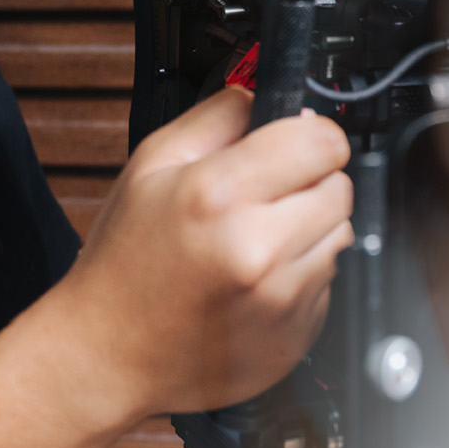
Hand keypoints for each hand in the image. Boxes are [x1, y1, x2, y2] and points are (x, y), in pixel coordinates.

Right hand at [47, 87, 353, 427]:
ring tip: (254, 243)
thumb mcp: (150, 166)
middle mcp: (260, 248)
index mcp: (222, 195)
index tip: (296, 144)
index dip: (311, 136)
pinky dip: (301, 275)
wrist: (108, 354)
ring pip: (340, 235)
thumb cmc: (124, 264)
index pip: (322, 141)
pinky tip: (256, 281)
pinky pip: (328, 283)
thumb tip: (266, 94)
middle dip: (310, 184)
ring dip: (309, 231)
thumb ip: (217, 118)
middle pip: (340, 188)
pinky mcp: (297, 335)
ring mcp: (282, 298)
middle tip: (264, 199)